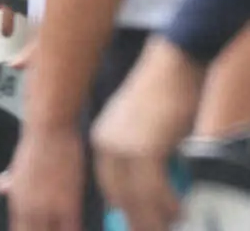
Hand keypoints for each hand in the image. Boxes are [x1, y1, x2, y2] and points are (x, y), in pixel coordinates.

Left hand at [0, 122, 85, 230]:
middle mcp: (29, 209)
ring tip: (60, 225)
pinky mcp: (69, 206)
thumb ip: (11, 181)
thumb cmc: (36, 142)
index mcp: (16, 201)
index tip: (37, 229)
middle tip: (49, 226)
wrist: (49, 128)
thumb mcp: (18, 165)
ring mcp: (48, 209)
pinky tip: (75, 227)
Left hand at [91, 38, 203, 230]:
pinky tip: (179, 209)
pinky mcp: (145, 149)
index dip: (126, 210)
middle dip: (140, 219)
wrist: (172, 66)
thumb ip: (135, 156)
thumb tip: (147, 190)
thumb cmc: (162, 96)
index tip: (139, 223)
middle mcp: (106, 144)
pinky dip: (169, 204)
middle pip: (121, 198)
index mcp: (101, 139)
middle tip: (156, 230)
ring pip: (138, 199)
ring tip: (173, 221)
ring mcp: (123, 147)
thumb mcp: (139, 128)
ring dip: (156, 218)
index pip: (109, 187)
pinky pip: (155, 191)